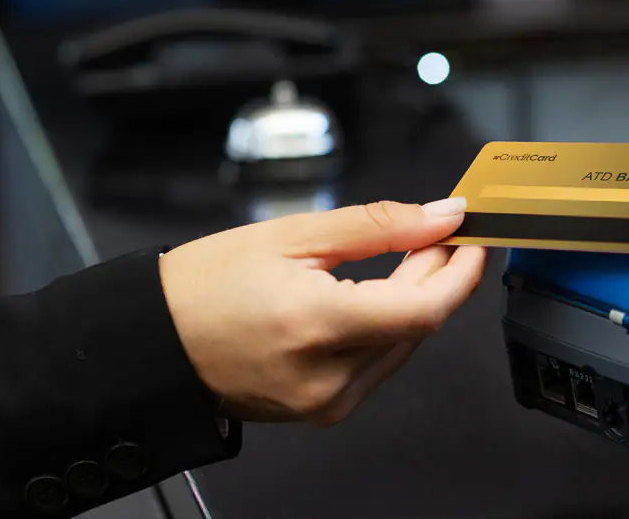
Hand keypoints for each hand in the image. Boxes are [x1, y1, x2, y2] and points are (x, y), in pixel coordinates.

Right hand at [157, 197, 485, 425]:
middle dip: (438, 274)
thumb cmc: (204, 285)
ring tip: (405, 257)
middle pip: (418, 324)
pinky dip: (388, 326)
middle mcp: (326, 376)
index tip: (475, 239)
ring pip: (403, 344)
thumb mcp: (292, 235)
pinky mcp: (323, 411)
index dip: (461, 273)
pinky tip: (377, 295)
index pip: (425, 309)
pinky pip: (377, 364)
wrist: (153, 343)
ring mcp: (326, 402)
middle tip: (436, 233)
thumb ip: (378, 226)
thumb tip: (440, 217)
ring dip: (416, 299)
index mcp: (317, 324)